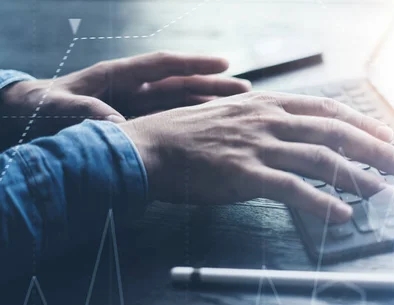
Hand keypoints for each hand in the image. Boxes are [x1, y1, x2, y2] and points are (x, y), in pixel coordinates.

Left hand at [0, 51, 250, 148]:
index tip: (224, 65)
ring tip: (236, 109)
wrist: (24, 120)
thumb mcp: (58, 108)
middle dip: (211, 85)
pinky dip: (188, 124)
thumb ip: (86, 112)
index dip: (194, 64)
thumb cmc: (38, 109)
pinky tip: (209, 131)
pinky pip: (166, 123)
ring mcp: (134, 108)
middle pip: (179, 84)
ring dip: (206, 105)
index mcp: (116, 76)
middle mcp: (131, 89)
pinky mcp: (132, 126)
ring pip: (178, 104)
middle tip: (244, 90)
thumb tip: (119, 126)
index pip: (163, 65)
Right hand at [119, 92, 393, 221]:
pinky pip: (293, 189)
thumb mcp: (231, 114)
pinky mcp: (245, 175)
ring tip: (384, 190)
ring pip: (320, 159)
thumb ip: (264, 119)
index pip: (326, 110)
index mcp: (266, 104)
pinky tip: (342, 213)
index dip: (360, 122)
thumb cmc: (187, 134)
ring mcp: (258, 146)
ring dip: (358, 176)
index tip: (384, 134)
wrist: (149, 147)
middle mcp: (268, 120)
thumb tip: (292, 128)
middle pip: (333, 132)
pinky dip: (322, 202)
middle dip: (373, 149)